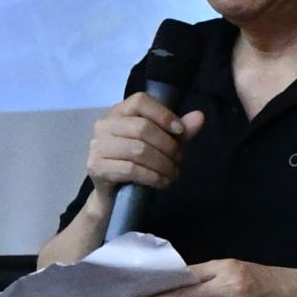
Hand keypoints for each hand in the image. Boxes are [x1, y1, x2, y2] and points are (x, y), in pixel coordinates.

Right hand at [83, 93, 205, 198]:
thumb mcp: (162, 144)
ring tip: (172, 173)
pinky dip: (153, 177)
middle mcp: (104, 125)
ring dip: (163, 164)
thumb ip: (179, 131)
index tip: (180, 131)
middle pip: (142, 127)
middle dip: (167, 146)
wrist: (113, 195)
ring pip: (138, 150)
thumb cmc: (137, 163)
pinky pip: (131, 169)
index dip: (164, 115)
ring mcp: (97, 146)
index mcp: (119, 112)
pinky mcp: (97, 167)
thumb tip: (200, 117)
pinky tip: (162, 182)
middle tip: (178, 160)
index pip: (141, 101)